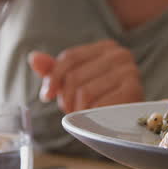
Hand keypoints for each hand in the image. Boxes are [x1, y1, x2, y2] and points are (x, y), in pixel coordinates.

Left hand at [28, 40, 144, 112]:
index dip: (53, 78)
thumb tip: (33, 58)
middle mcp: (120, 55)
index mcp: (105, 47)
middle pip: (75, 76)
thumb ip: (54, 70)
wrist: (127, 121)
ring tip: (84, 114)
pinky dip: (92, 116)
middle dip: (66, 98)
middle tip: (71, 109)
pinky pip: (98, 105)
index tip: (46, 96)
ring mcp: (130, 72)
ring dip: (78, 109)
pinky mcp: (134, 91)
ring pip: (84, 93)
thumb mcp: (75, 81)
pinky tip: (98, 118)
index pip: (69, 58)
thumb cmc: (99, 98)